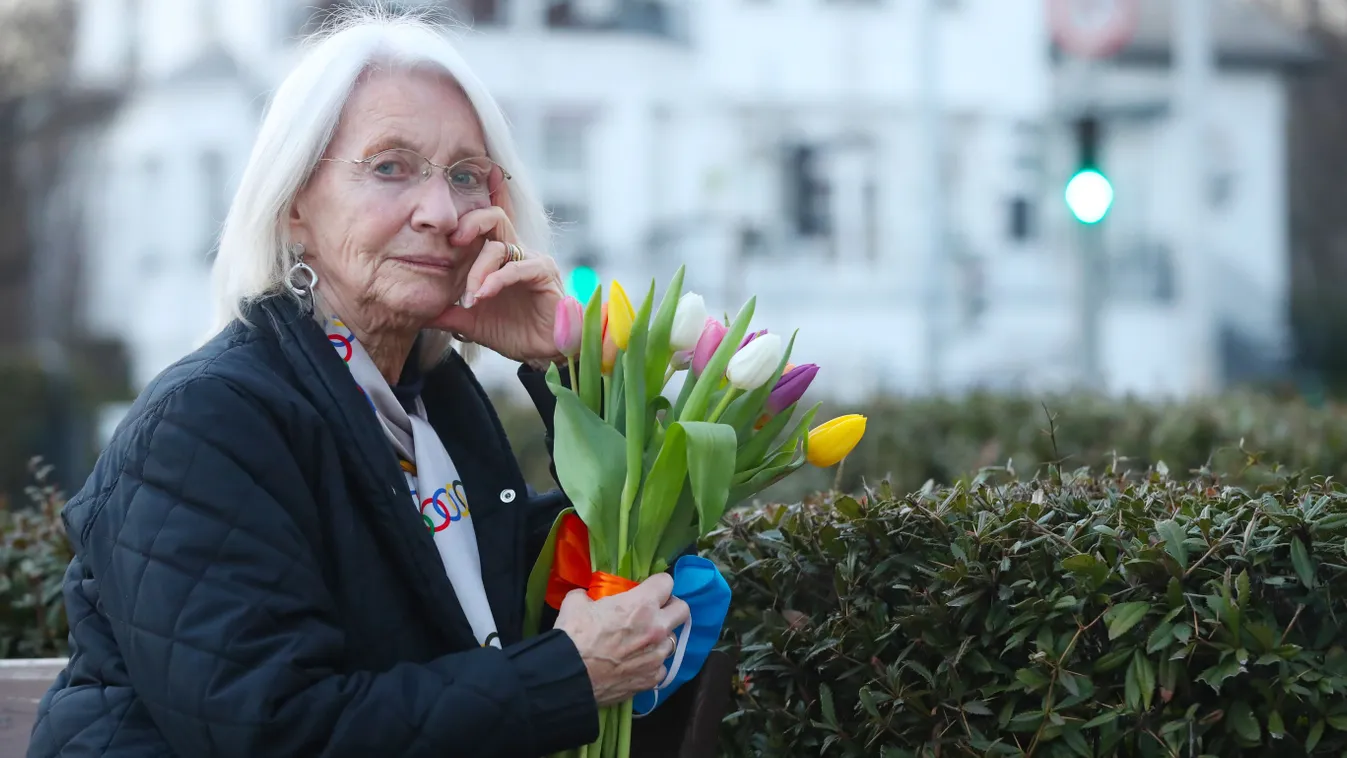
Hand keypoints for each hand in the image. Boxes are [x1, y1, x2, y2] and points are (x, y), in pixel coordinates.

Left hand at [431, 206, 565, 363]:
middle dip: (470, 223)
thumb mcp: (471, 323)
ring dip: (478, 271)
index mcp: (498, 258)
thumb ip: (447, 314)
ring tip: (470, 298)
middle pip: (494, 217)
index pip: (480, 227)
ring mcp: (532, 260)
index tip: (437, 242)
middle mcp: (516, 252)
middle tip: (451, 242)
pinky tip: (484, 295)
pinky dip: (497, 279)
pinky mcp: (544, 273)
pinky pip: (518, 267)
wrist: (542, 353)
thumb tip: (418, 314)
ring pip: (499, 246)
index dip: (460, 226)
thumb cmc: (513, 332)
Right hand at [553, 574, 690, 707]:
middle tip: (654, 612)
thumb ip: (588, 596)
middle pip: (682, 609)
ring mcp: (658, 655)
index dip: (657, 584)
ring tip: (641, 643)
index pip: (667, 582)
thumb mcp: (576, 603)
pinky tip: (636, 664)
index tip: (648, 590)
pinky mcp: (653, 678)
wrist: (569, 674)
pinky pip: (661, 667)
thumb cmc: (574, 635)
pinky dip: (651, 664)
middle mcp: (657, 628)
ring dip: (659, 638)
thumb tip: (587, 599)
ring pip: (672, 640)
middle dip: (670, 608)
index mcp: (642, 604)